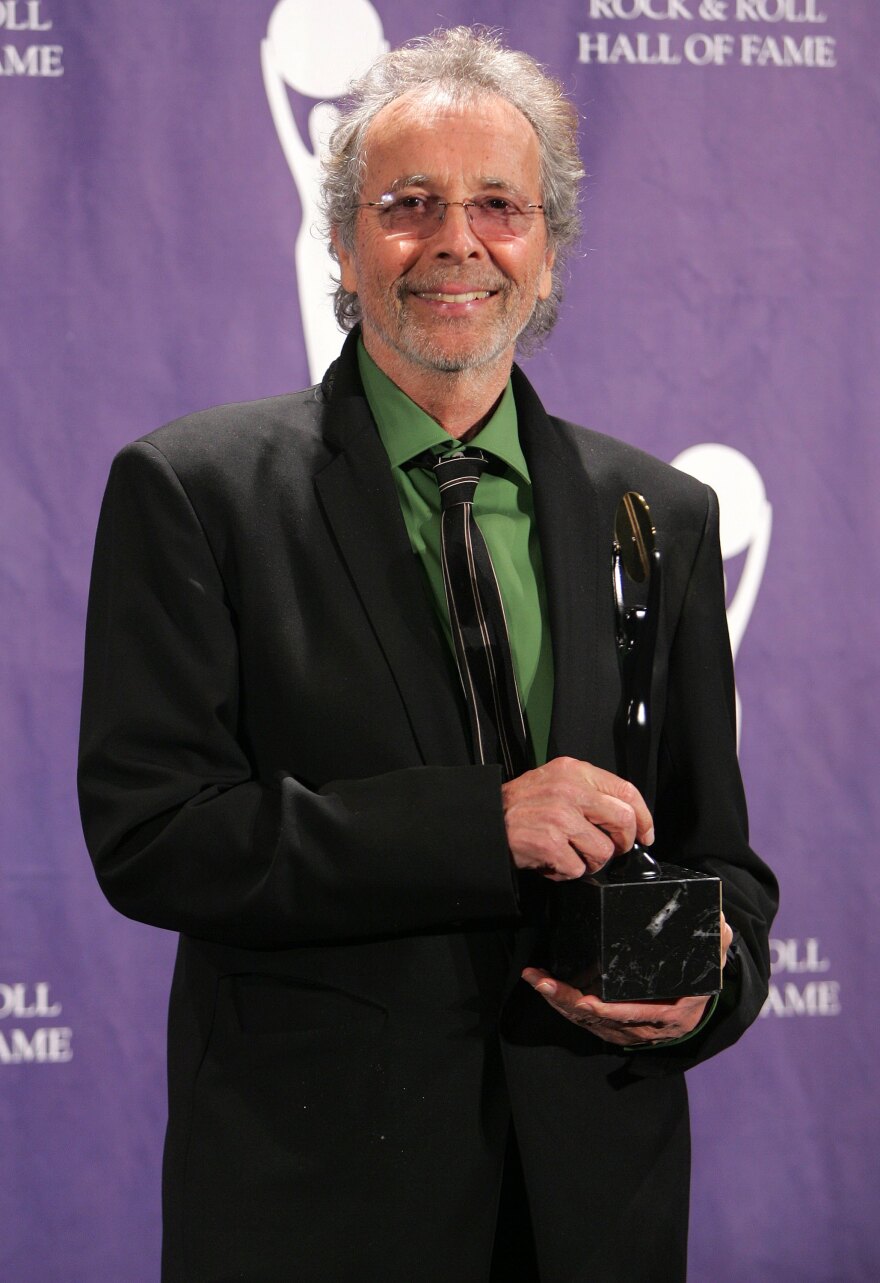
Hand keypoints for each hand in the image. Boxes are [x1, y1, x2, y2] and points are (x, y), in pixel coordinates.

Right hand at [501, 756, 653, 880]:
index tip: (646, 833)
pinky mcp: (550, 843)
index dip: (644, 817)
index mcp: (575, 771)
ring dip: (591, 862)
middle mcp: (570, 791)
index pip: (626, 790)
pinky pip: (578, 869)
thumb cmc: (521, 804)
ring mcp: (560, 817)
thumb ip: (588, 790)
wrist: (486, 819)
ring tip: (572, 855)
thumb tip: (625, 815)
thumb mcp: (555, 781)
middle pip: (623, 821)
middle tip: (612, 850)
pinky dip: (566, 872)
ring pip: (603, 852)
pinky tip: (553, 862)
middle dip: (623, 843)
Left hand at [522, 914, 732, 1045]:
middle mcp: (646, 1028)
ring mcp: (628, 1031)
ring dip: (558, 1002)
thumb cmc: (702, 975)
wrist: (701, 1002)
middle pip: (600, 1020)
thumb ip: (718, 939)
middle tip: (542, 982)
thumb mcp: (714, 959)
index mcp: (671, 1014)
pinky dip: (564, 1004)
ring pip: (587, 1022)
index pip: (632, 1016)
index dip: (606, 1011)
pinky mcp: (615, 1026)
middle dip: (567, 1002)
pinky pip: (585, 1020)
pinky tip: (546, 987)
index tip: (584, 1001)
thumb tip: (720, 920)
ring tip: (536, 979)